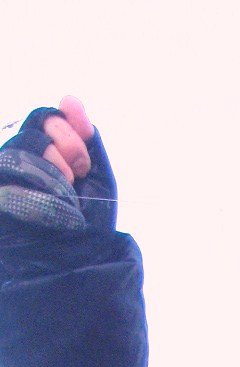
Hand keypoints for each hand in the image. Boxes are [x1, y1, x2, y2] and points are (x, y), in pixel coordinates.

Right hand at [0, 98, 114, 232]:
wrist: (81, 262)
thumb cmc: (89, 224)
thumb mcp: (99, 178)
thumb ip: (87, 140)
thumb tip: (69, 99)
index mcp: (47, 153)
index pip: (46, 118)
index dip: (68, 120)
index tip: (86, 133)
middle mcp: (23, 160)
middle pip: (36, 128)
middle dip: (67, 145)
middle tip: (80, 172)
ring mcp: (9, 177)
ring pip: (24, 148)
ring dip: (54, 167)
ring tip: (67, 193)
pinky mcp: (3, 195)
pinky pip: (10, 174)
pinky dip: (39, 184)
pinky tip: (55, 201)